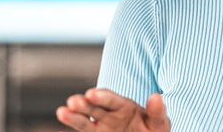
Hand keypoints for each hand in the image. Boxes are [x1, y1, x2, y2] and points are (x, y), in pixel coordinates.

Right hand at [56, 88, 170, 131]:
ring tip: (63, 111)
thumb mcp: (160, 123)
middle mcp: (111, 113)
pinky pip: (85, 129)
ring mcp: (102, 125)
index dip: (103, 96)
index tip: (92, 93)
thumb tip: (156, 96)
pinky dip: (73, 121)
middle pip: (95, 107)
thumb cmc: (154, 130)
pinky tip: (64, 115)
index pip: (112, 100)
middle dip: (85, 104)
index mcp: (126, 106)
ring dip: (74, 114)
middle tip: (74, 101)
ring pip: (85, 118)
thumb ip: (157, 112)